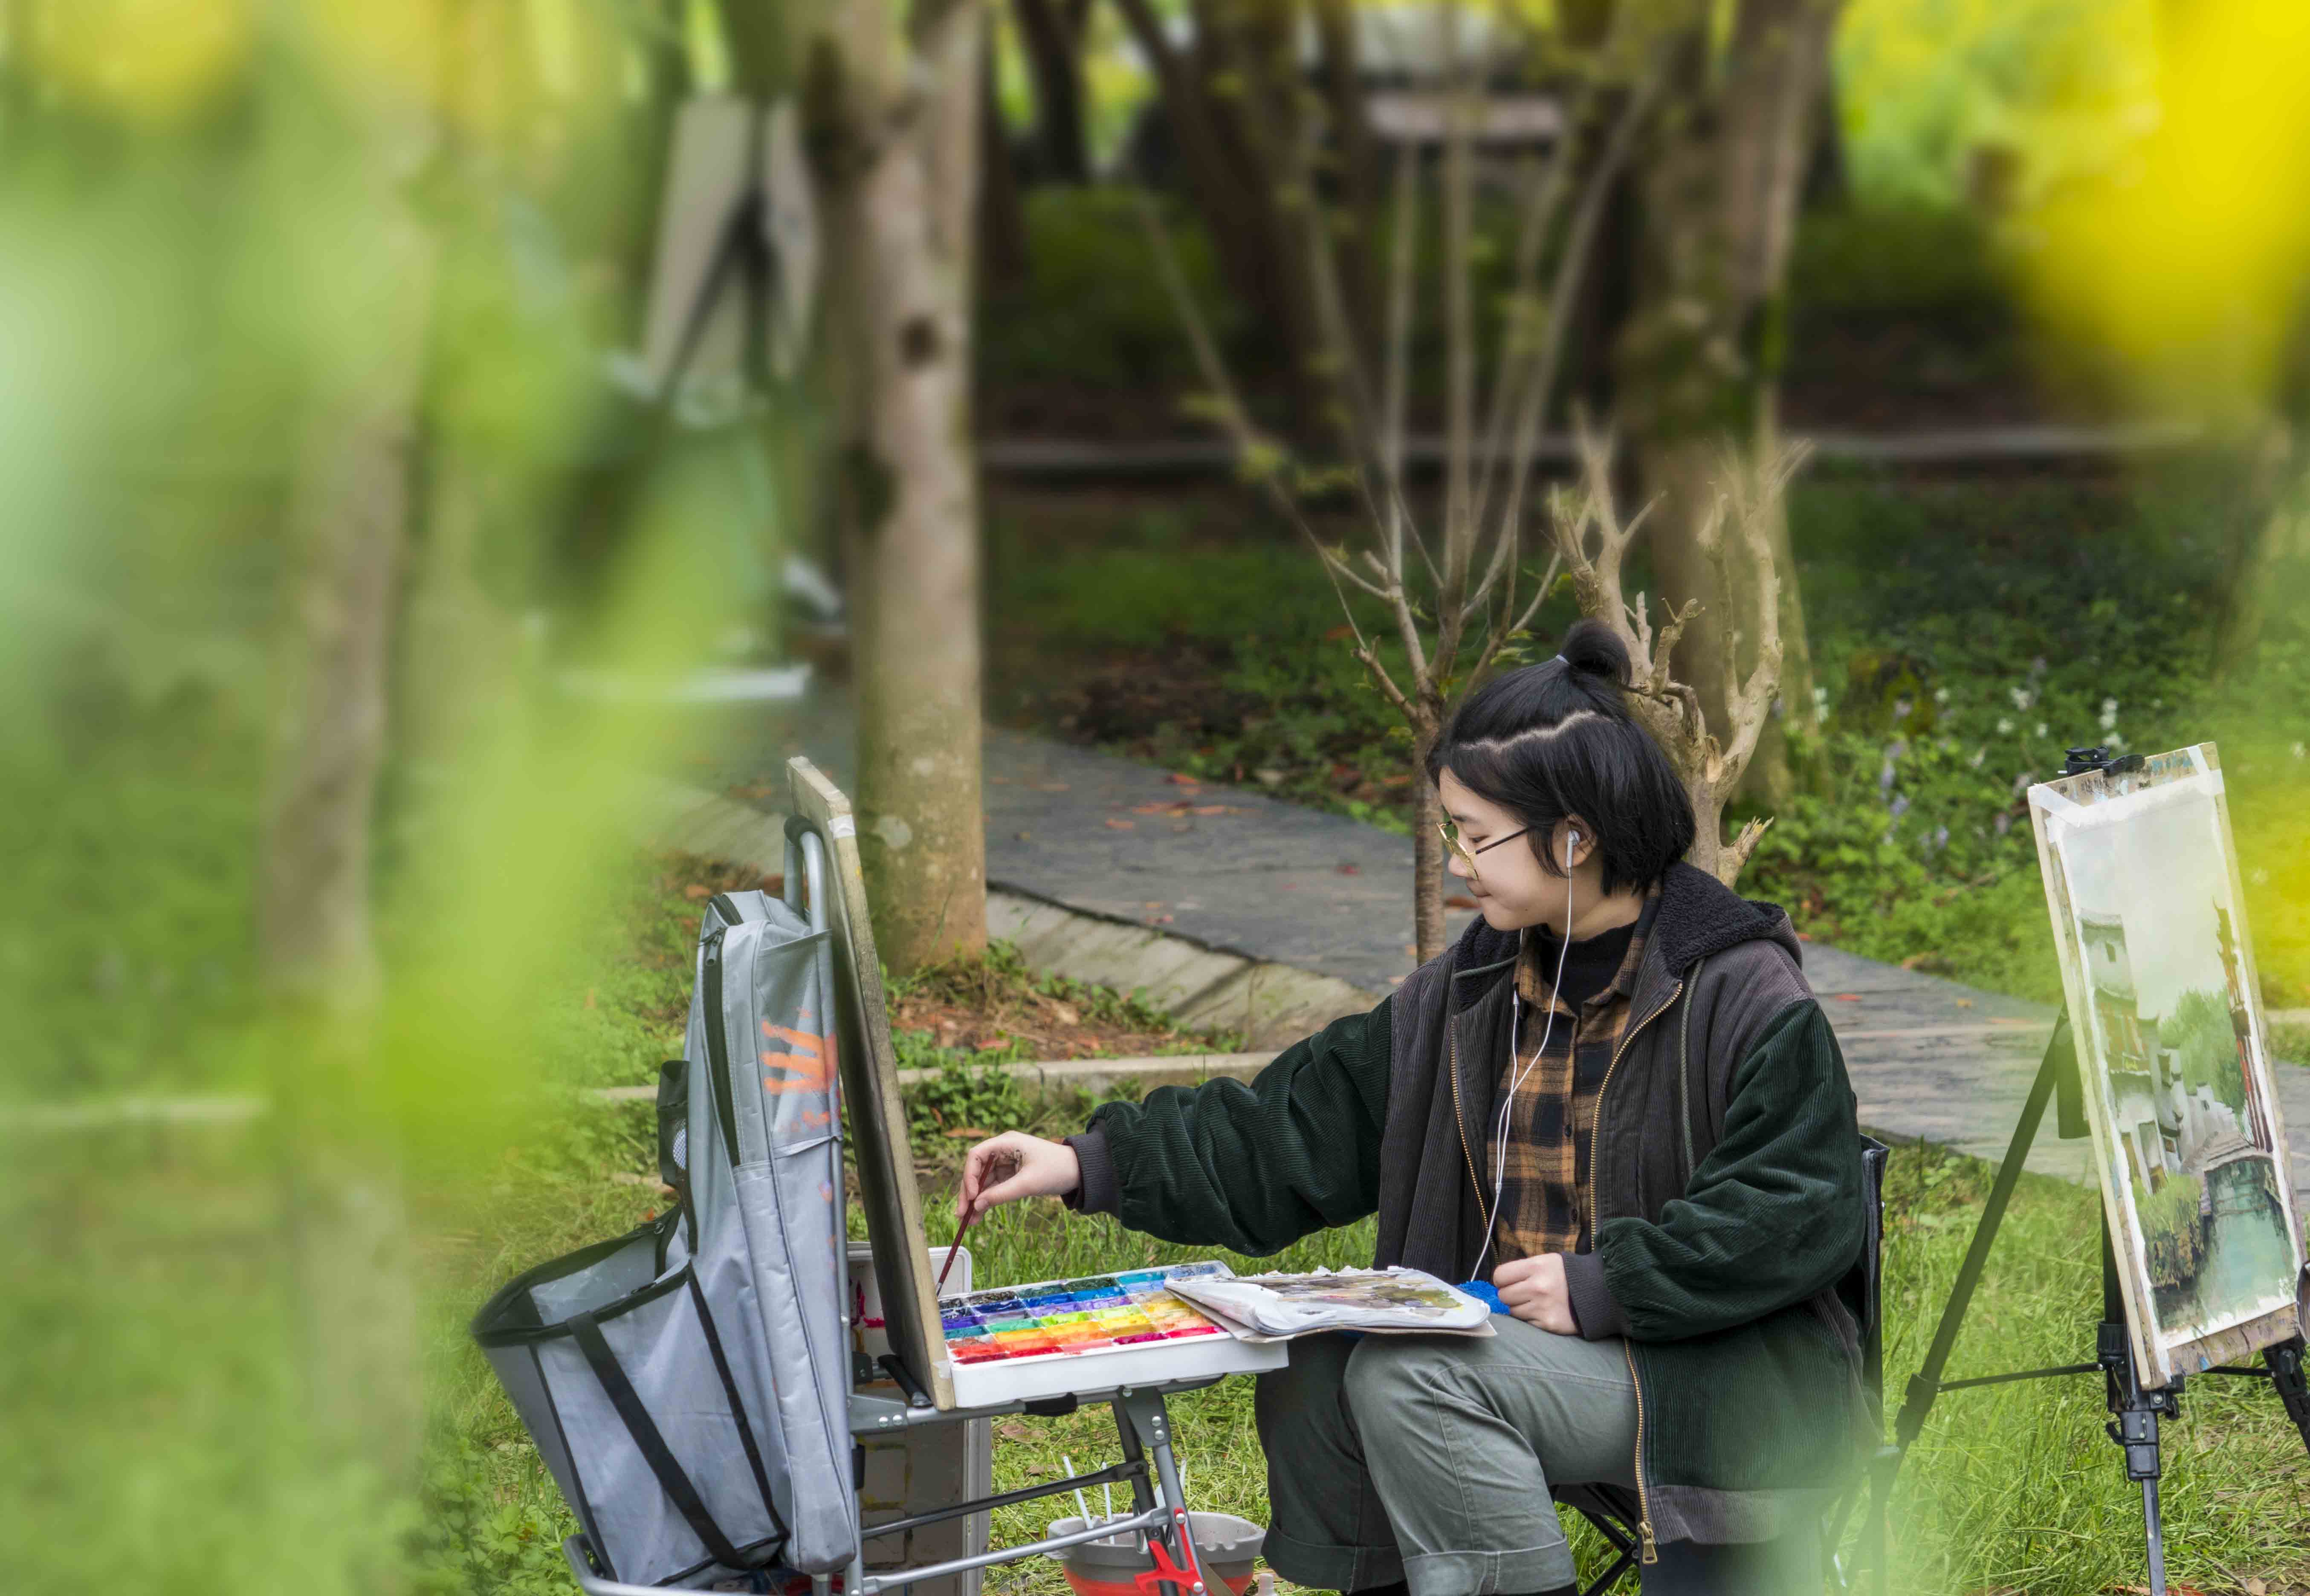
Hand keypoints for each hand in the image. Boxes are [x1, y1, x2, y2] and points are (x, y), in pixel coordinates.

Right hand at [957, 1131, 1079, 1222]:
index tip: (970, 1196)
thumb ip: (1001, 1194)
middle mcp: (1003, 1150)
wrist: (1079, 1172)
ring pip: (983, 1182)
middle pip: (976, 1171)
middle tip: (960, 1214)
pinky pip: (994, 1188)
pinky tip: (978, 1217)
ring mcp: (1006, 1163)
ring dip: (975, 1201)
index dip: (969, 1175)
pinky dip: (987, 1201)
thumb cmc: (1056, 1170)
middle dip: (968, 1192)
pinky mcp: (1011, 1175)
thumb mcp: (1028, 1183)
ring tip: (968, 1222)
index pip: (976, 1155)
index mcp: (1006, 1142)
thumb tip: (976, 1205)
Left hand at [1492, 1254, 1576, 1334]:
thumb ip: (1523, 1269)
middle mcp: (1538, 1286)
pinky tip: (1544, 1311)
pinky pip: (1526, 1323)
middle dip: (1510, 1295)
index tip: (1509, 1282)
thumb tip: (1498, 1282)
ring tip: (1536, 1302)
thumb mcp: (1546, 1261)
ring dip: (1520, 1308)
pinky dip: (1532, 1319)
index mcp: (1536, 1266)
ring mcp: (1543, 1307)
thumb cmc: (1567, 1274)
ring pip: (1513, 1311)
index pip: (1500, 1276)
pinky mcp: (1548, 1324)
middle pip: (1503, 1295)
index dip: (1502, 1280)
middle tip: (1523, 1293)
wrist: (1598, 1291)